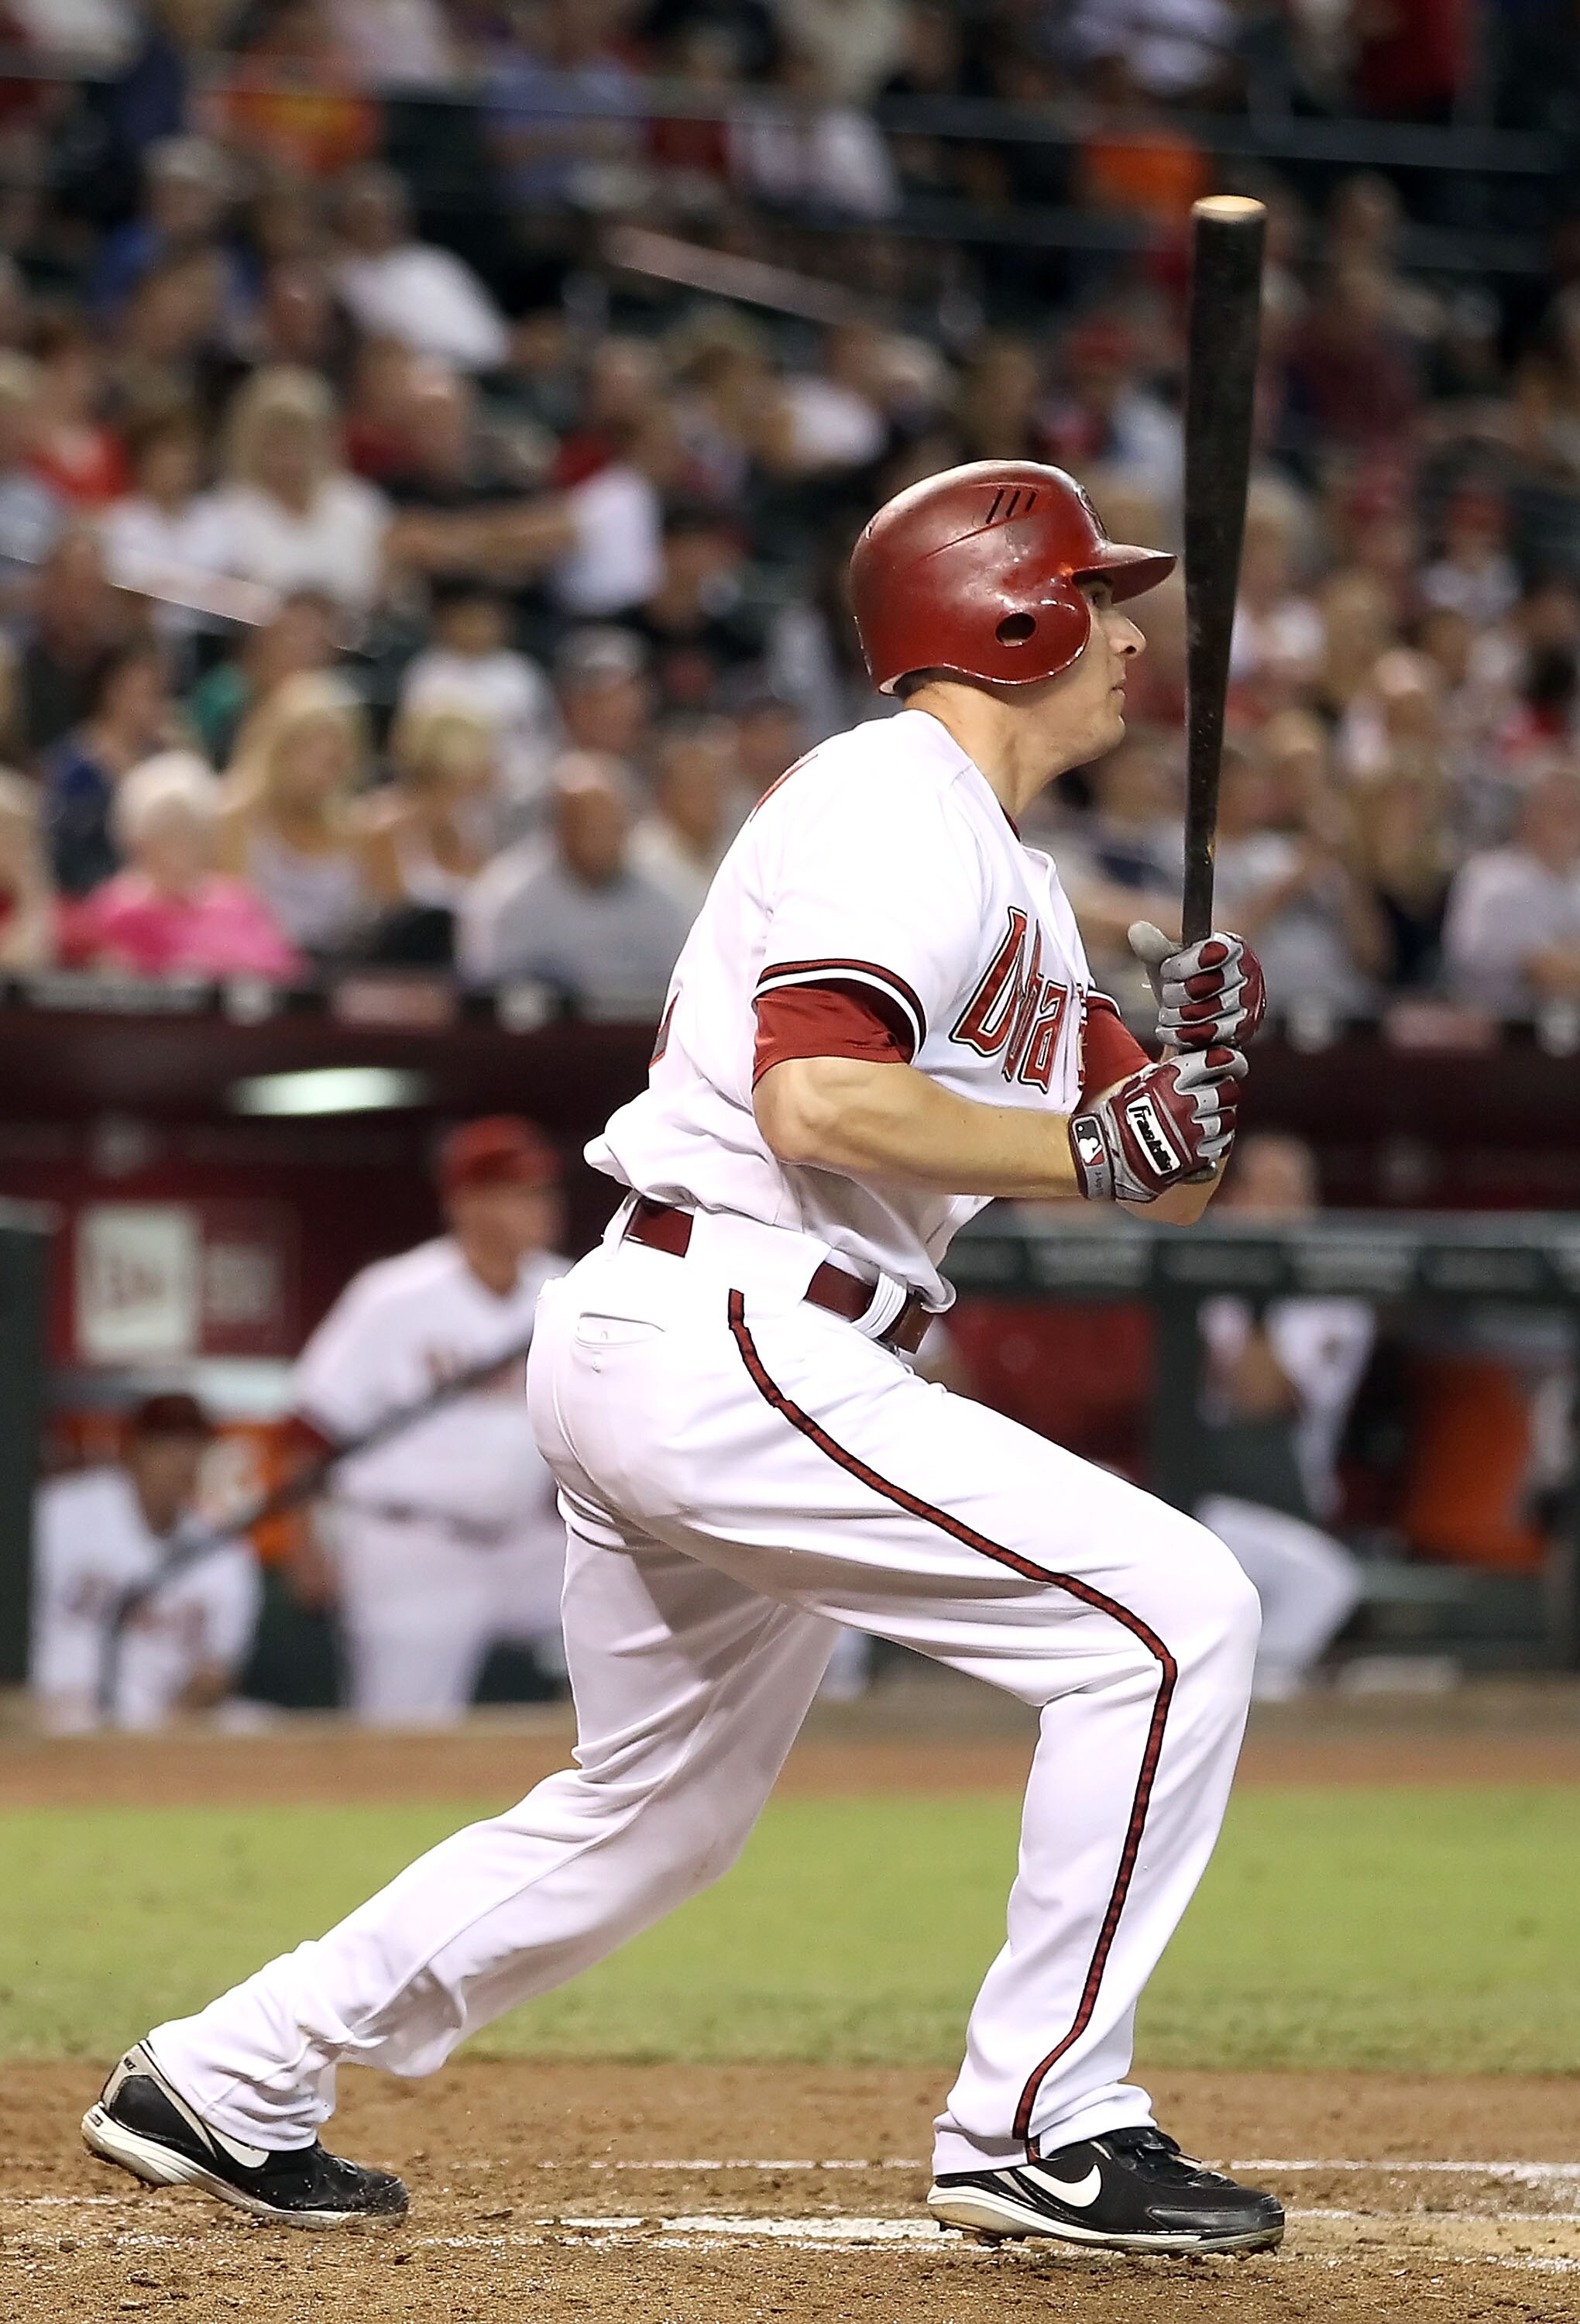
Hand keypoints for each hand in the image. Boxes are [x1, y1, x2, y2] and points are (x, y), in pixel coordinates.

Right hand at [1069, 1047, 1244, 1202]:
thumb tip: (1178, 1045)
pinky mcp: (1192, 1158)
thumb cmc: (1114, 1115)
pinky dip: (1220, 1141)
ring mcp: (1189, 1132)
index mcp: (1169, 1079)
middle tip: (1224, 1092)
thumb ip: (1164, 1067)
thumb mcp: (1137, 1081)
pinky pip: (1221, 1145)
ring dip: (1225, 1117)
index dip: (1230, 1060)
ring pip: (1228, 1119)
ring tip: (1216, 1117)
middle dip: (1228, 1090)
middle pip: (1227, 1090)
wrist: (1101, 1155)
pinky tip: (1211, 1138)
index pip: (1214, 1060)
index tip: (1233, 1063)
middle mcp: (1182, 1103)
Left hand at [1129, 922, 1266, 1048]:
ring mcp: (1248, 1004)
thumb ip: (1154, 947)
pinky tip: (1171, 1029)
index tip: (1167, 970)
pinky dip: (1180, 1034)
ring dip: (1175, 1015)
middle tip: (1169, 993)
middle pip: (1204, 986)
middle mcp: (1248, 973)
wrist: (1196, 1019)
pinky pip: (1206, 1036)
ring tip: (1169, 1012)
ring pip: (1204, 1014)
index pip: (1210, 952)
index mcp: (1231, 947)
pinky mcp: (1242, 1031)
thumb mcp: (1168, 963)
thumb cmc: (1185, 982)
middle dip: (1175, 993)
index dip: (1182, 966)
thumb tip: (1137, 929)